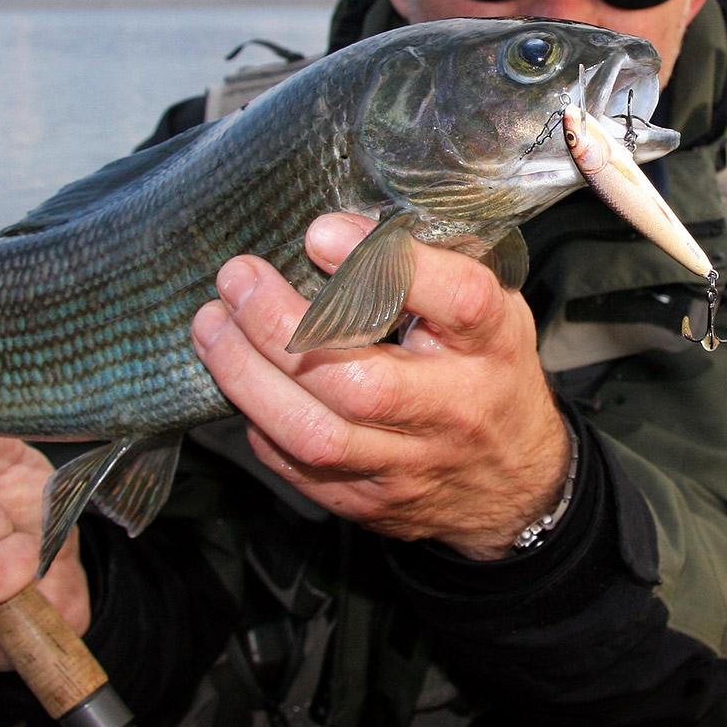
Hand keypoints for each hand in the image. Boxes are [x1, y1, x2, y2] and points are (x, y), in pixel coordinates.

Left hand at [191, 213, 571, 560]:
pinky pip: (298, 466)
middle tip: (237, 280)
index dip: (389, 266)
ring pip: (315, 433)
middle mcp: (454, 407)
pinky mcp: (370, 501)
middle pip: (360, 382)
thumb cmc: (489, 371)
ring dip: (248, 376)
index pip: (458, 301)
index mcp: (492, 344)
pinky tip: (240, 377)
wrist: (514, 485)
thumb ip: (431, 266)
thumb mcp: (489, 306)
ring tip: (212, 325)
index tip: (320, 233)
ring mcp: (410, 464)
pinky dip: (260, 419)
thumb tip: (341, 225)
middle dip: (280, 327)